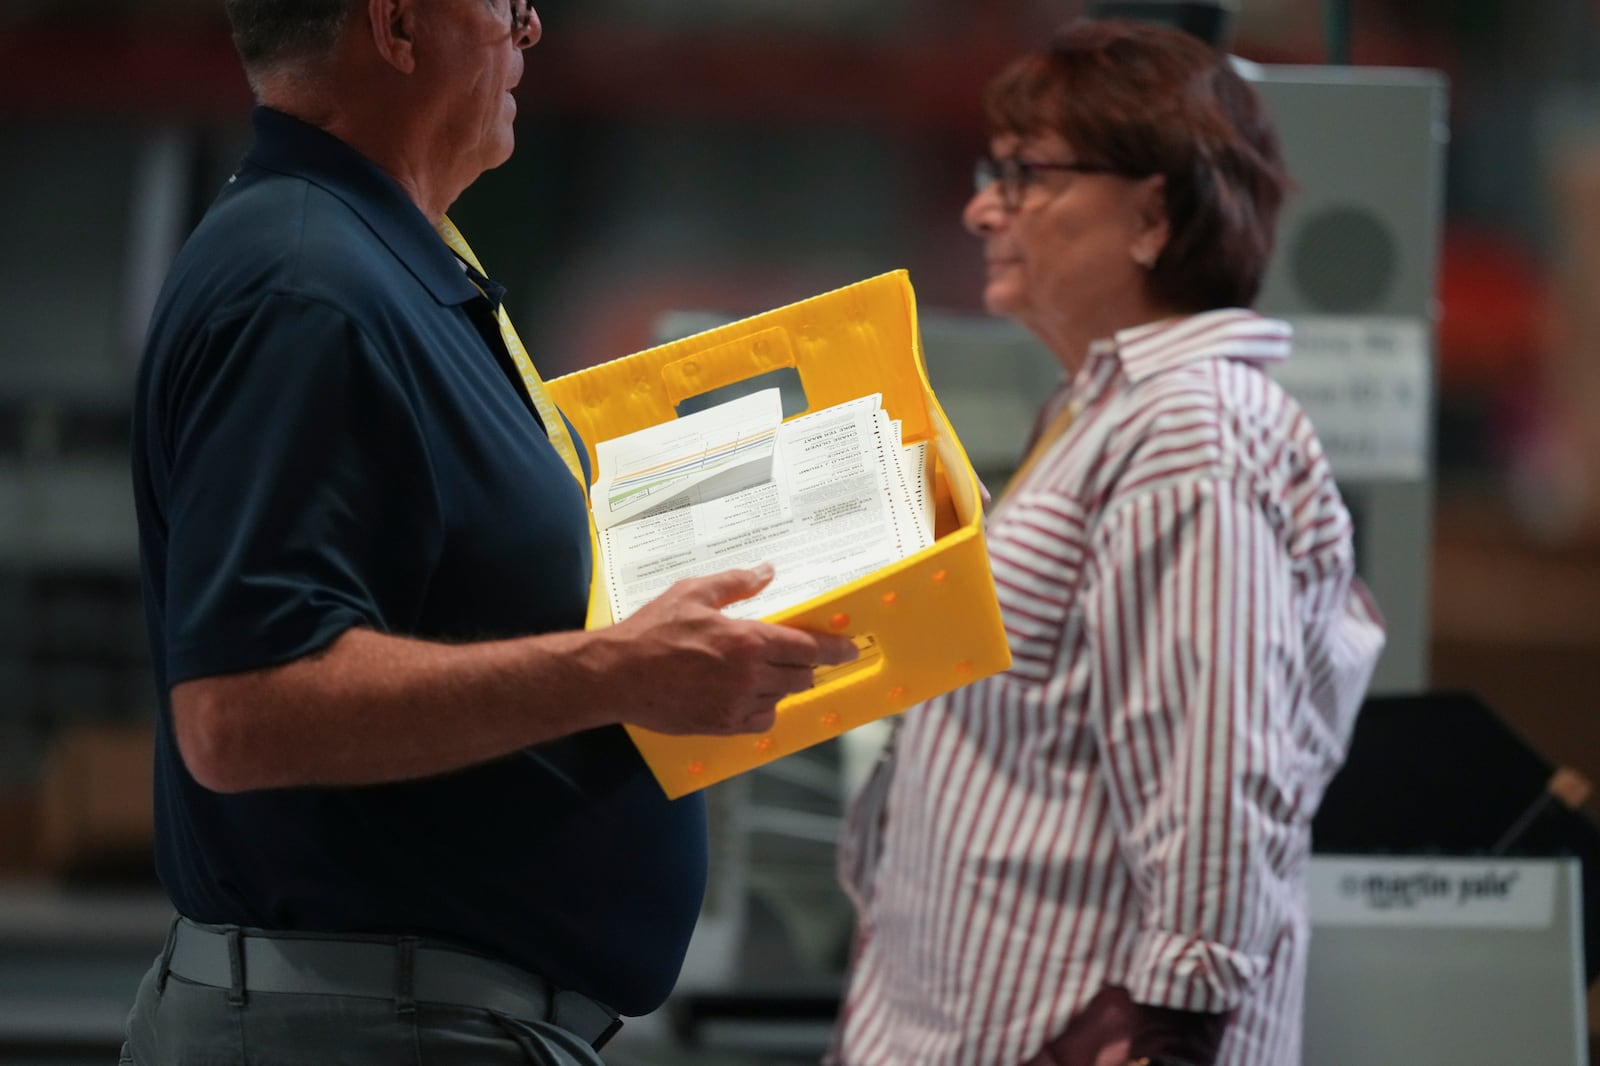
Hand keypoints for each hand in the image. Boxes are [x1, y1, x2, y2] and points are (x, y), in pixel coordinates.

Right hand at [600, 563, 858, 735]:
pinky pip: (761, 722)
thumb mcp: (693, 592)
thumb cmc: (652, 630)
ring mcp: (736, 705)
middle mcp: (749, 676)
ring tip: (762, 671)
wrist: (616, 675)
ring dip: (781, 685)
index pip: (809, 648)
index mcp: (748, 640)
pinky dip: (762, 709)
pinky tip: (748, 695)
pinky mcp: (721, 726)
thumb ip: (736, 582)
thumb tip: (767, 572)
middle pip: (802, 676)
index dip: (835, 649)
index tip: (849, 648)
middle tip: (799, 655)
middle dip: (806, 665)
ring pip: (782, 699)